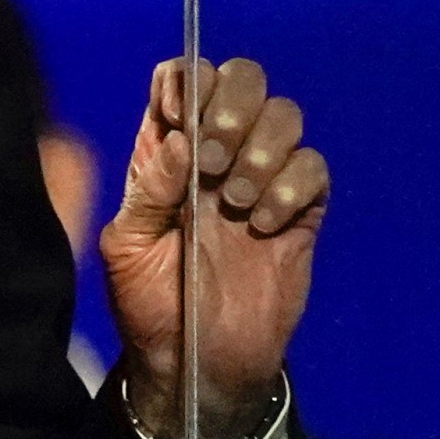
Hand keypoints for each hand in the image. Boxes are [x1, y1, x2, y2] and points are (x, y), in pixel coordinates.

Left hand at [101, 57, 326, 438]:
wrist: (198, 361)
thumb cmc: (150, 302)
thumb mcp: (126, 246)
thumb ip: (149, 189)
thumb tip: (181, 140)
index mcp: (165, 151)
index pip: (182, 78)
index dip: (187, 81)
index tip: (183, 117)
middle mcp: (215, 153)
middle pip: (242, 80)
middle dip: (233, 106)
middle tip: (213, 157)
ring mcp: (260, 179)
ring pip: (285, 116)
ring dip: (262, 150)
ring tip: (234, 202)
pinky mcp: (299, 211)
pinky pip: (313, 168)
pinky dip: (292, 187)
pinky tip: (264, 225)